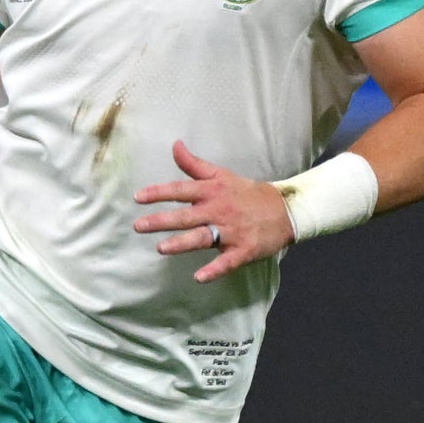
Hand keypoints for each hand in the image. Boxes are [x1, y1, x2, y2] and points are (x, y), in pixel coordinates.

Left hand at [132, 138, 291, 281]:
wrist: (285, 210)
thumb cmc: (246, 193)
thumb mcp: (222, 175)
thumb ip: (194, 164)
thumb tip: (175, 145)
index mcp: (213, 192)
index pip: (181, 190)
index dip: (159, 193)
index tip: (138, 198)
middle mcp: (219, 210)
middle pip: (187, 216)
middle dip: (162, 221)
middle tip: (139, 226)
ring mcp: (232, 231)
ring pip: (203, 237)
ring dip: (182, 243)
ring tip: (161, 248)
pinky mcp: (243, 249)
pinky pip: (227, 261)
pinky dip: (214, 270)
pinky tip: (199, 277)